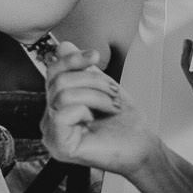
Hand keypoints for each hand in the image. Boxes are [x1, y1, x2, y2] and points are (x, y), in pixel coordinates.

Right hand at [42, 45, 158, 178]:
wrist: (142, 146)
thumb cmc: (125, 123)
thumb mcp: (102, 86)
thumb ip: (81, 69)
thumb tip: (63, 46)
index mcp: (59, 107)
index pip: (52, 73)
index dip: (72, 59)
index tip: (94, 55)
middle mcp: (51, 121)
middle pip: (57, 81)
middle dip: (92, 81)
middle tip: (112, 93)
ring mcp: (52, 134)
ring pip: (61, 94)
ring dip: (95, 96)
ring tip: (110, 106)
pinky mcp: (59, 146)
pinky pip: (61, 113)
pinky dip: (85, 110)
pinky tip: (95, 120)